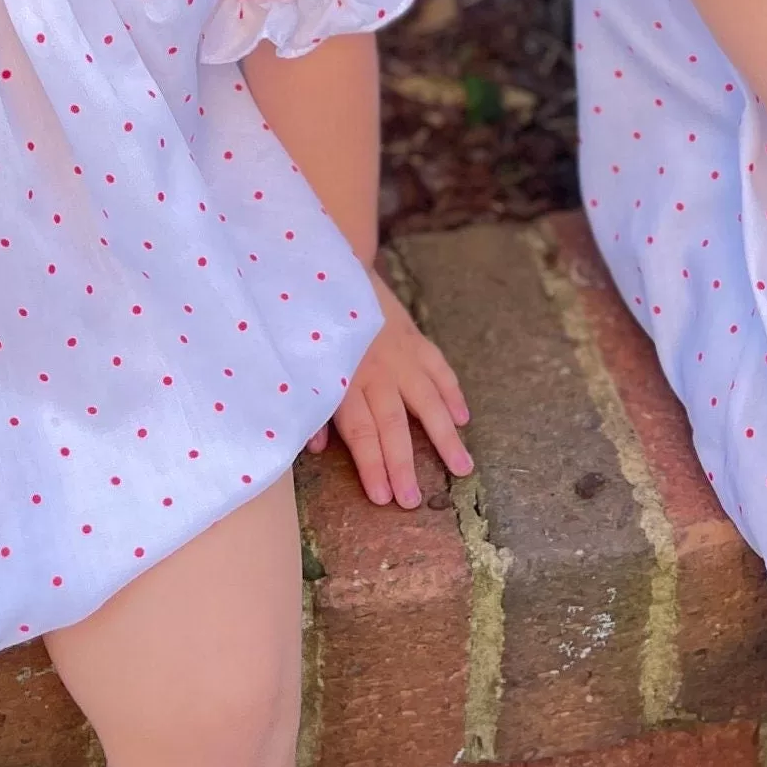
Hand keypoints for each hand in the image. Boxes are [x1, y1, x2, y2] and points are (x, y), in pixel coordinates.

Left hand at [308, 270, 471, 508]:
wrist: (335, 266)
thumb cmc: (313, 323)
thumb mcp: (303, 363)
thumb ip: (311, 404)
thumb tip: (317, 447)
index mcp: (344, 380)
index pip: (361, 432)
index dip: (372, 465)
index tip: (383, 498)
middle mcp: (375, 370)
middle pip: (393, 424)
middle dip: (404, 464)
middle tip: (414, 500)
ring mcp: (399, 352)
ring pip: (426, 400)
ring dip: (444, 435)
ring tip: (462, 466)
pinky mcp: (414, 335)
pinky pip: (438, 366)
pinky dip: (452, 390)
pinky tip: (463, 416)